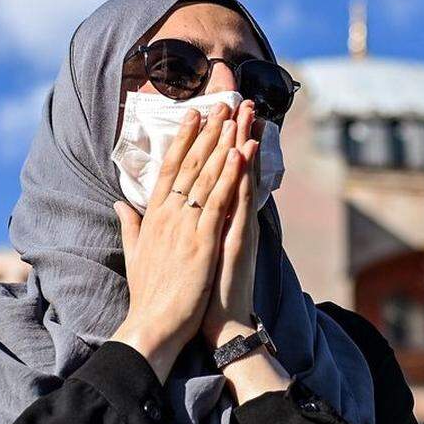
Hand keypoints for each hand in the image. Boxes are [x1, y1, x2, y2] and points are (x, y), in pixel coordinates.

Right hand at [111, 102, 248, 380]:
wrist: (153, 324)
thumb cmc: (148, 294)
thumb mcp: (134, 253)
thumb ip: (129, 225)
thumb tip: (120, 203)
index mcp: (153, 217)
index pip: (169, 169)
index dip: (182, 139)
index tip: (193, 115)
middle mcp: (168, 214)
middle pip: (189, 164)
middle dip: (207, 131)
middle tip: (221, 102)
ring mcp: (185, 225)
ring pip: (206, 175)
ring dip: (222, 143)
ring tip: (234, 117)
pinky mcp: (203, 240)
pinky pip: (219, 200)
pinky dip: (230, 175)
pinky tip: (240, 153)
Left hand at [202, 100, 262, 347]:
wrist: (218, 323)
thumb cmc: (202, 288)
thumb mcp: (190, 249)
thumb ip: (184, 223)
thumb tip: (175, 204)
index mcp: (214, 217)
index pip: (217, 173)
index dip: (218, 144)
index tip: (218, 116)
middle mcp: (230, 217)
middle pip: (232, 168)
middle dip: (235, 133)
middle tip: (241, 100)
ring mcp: (236, 226)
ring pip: (240, 177)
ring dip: (243, 144)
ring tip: (248, 113)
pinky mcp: (237, 239)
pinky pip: (240, 202)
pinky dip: (242, 176)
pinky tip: (244, 153)